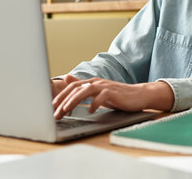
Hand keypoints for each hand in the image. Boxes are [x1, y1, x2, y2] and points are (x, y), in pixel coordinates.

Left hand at [51, 77, 173, 119]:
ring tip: (66, 111)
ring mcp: (105, 87)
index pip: (72, 87)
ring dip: (74, 101)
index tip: (52, 108)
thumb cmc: (118, 95)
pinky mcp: (114, 93)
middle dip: (63, 101)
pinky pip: (102, 97)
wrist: (139, 95)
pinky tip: (90, 111)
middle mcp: (97, 82)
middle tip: (55, 113)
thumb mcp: (98, 91)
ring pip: (85, 91)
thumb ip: (83, 86)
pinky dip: (95, 103)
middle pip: (76, 89)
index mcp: (91, 83)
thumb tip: (67, 78)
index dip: (61, 96)